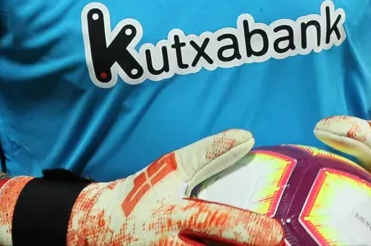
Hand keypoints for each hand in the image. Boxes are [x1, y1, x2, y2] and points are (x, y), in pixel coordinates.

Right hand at [0, 128, 284, 245]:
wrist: (96, 228)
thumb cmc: (143, 194)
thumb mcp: (170, 168)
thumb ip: (208, 154)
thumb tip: (248, 137)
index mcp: (173, 215)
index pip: (215, 220)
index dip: (247, 228)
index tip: (274, 232)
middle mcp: (167, 245)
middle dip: (247, 245)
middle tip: (274, 241)